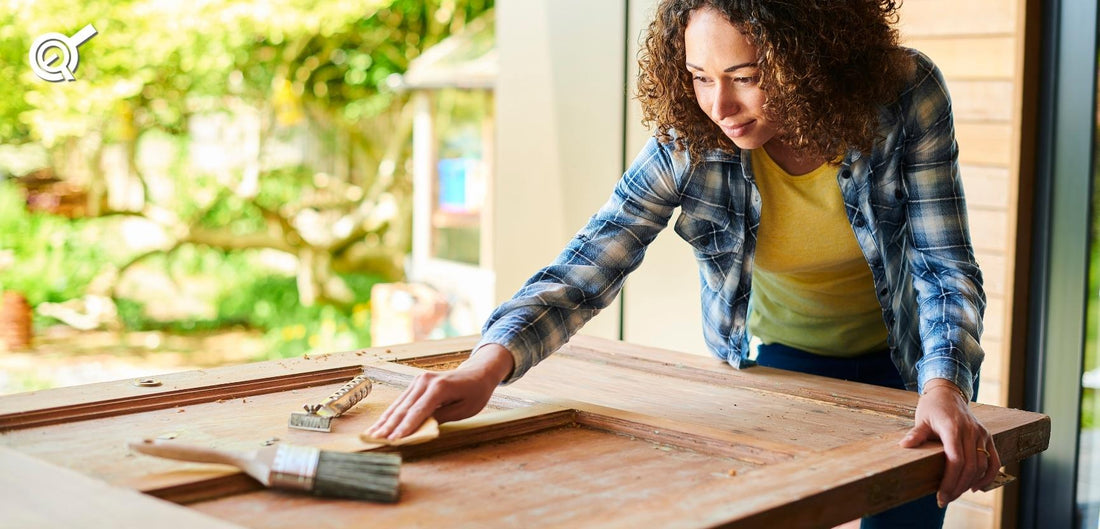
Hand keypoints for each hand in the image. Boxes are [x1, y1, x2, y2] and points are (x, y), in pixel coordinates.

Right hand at [365, 344, 514, 439]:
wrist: (477, 373)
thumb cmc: (475, 393)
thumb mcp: (464, 409)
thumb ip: (441, 417)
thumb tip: (420, 428)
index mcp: (439, 387)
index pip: (418, 411)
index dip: (405, 427)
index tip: (394, 440)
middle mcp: (424, 381)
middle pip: (403, 408)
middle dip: (388, 427)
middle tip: (376, 441)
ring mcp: (418, 381)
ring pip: (398, 405)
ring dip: (384, 421)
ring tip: (371, 436)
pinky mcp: (415, 384)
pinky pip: (401, 402)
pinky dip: (389, 415)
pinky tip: (379, 425)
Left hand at [898, 379, 1001, 507]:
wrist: (948, 393)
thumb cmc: (932, 407)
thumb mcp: (921, 419)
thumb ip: (916, 434)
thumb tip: (904, 445)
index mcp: (953, 428)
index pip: (956, 460)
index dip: (950, 481)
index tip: (940, 495)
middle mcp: (971, 431)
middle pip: (970, 467)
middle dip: (958, 487)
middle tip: (945, 500)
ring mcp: (981, 434)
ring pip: (983, 466)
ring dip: (971, 484)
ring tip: (956, 494)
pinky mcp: (987, 437)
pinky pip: (994, 460)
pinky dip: (988, 476)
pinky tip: (976, 487)